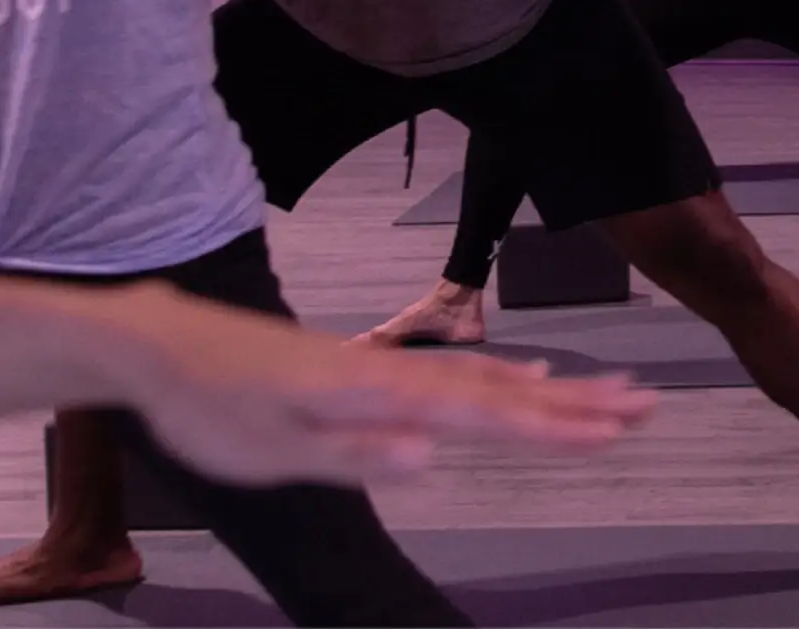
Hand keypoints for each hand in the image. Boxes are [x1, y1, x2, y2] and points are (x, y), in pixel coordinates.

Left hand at [95, 283, 656, 486]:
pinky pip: (451, 371)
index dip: (551, 425)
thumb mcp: (269, 451)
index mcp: (374, 394)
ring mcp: (380, 365)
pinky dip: (499, 377)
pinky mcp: (363, 366)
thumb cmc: (205, 406)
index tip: (615, 430)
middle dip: (576, 403)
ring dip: (550, 389)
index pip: (480, 414)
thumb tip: (432, 455)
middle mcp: (390, 372)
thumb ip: (353, 454)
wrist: (154, 343)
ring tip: (608, 394)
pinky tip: (520, 378)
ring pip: (481, 376)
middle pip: (499, 390)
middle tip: (644, 407)